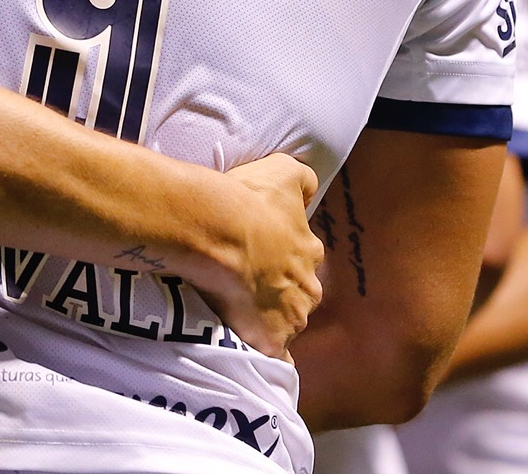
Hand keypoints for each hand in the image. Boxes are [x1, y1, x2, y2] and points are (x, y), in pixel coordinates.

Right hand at [197, 152, 322, 356]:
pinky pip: (274, 357)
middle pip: (298, 296)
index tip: (259, 256)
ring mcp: (291, 319)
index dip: (281, 259)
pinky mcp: (271, 341)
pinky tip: (255, 356)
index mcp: (309, 251)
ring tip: (242, 316)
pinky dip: (268, 357)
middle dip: (281, 294)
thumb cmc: (249, 200)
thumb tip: (310, 190)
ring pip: (287, 325)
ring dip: (271, 322)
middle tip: (249, 286)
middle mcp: (308, 288)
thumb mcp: (283, 171)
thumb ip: (303, 179)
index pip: (303, 260)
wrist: (217, 230)